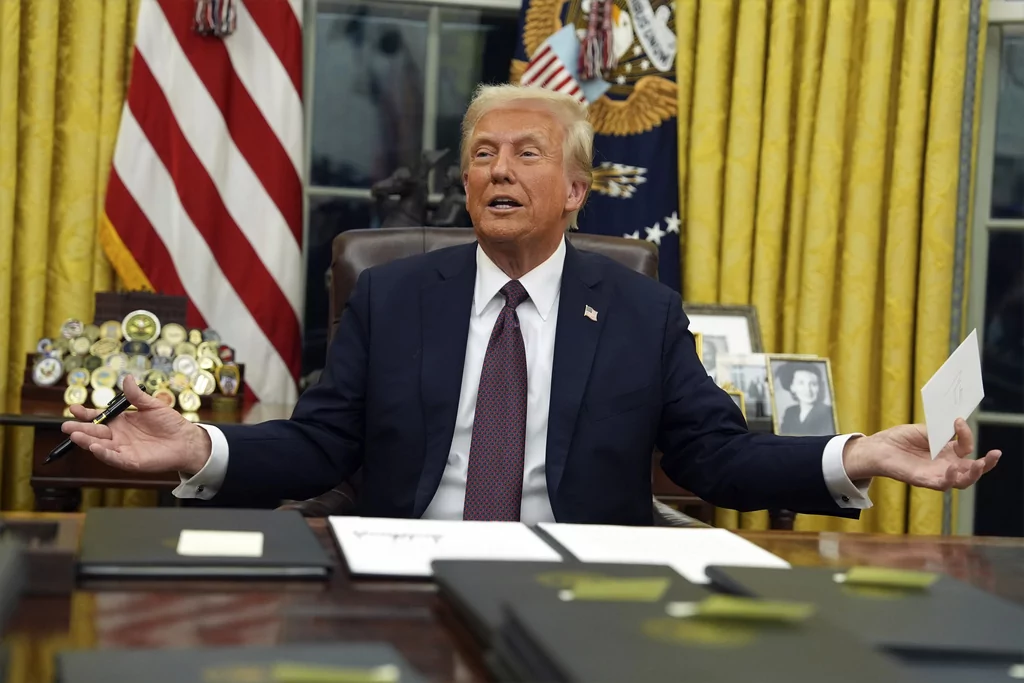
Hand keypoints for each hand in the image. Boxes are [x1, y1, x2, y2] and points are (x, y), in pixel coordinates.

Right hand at [60, 375, 211, 474]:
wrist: (186, 440)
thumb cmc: (169, 423)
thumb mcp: (152, 405)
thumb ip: (137, 395)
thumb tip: (126, 378)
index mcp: (121, 422)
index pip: (99, 418)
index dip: (86, 414)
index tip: (73, 409)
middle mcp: (118, 436)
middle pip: (95, 433)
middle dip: (80, 429)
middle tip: (66, 426)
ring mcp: (123, 450)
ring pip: (101, 446)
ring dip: (88, 442)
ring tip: (76, 435)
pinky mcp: (131, 461)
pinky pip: (115, 459)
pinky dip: (105, 454)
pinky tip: (95, 448)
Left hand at [843, 418, 1000, 490]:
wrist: (877, 448)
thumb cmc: (899, 439)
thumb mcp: (924, 431)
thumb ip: (941, 431)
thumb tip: (958, 423)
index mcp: (946, 451)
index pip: (966, 447)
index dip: (966, 435)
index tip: (958, 421)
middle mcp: (945, 465)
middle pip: (972, 470)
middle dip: (987, 464)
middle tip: (995, 454)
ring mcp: (935, 474)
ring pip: (962, 481)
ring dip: (973, 474)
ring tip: (977, 464)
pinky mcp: (923, 481)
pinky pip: (942, 484)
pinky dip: (949, 478)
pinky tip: (951, 468)